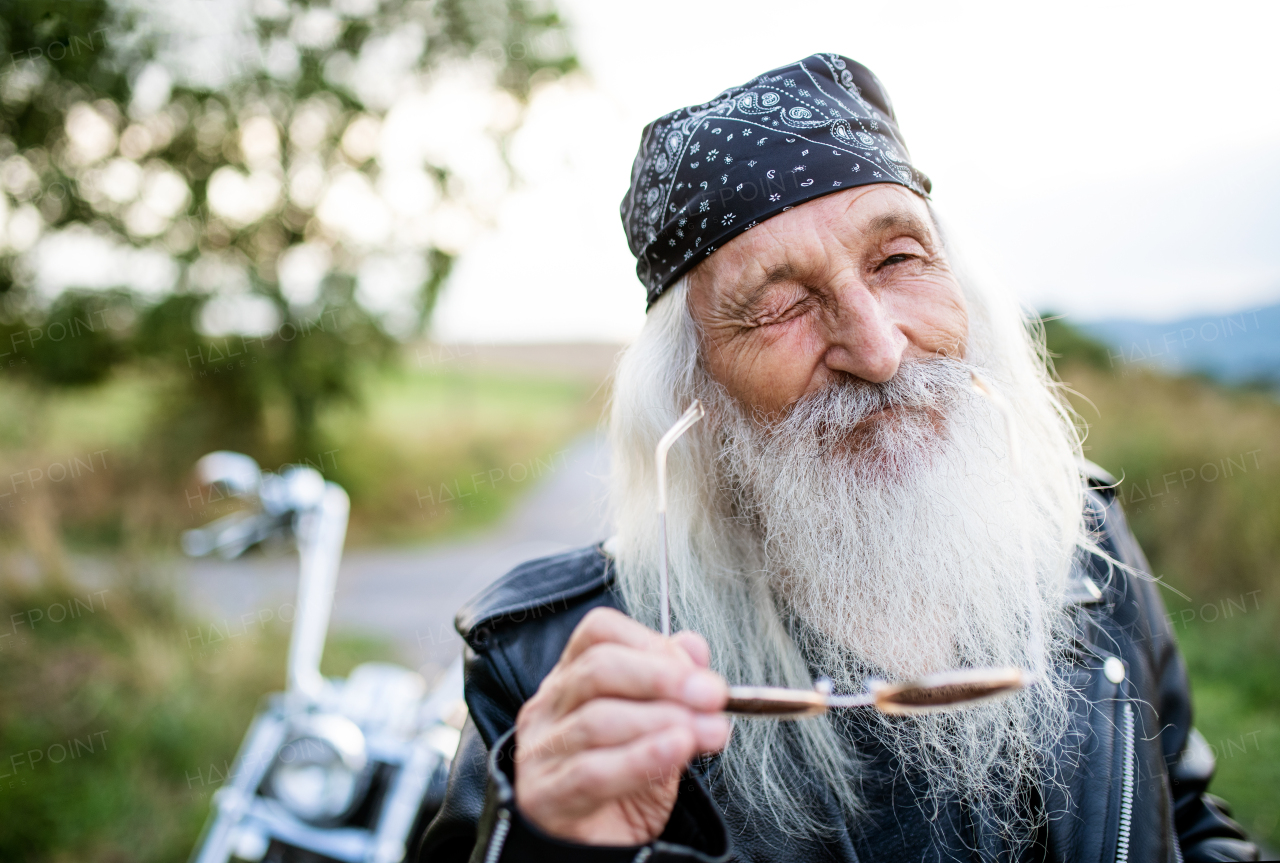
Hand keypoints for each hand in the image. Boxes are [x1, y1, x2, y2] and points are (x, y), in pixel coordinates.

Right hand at [512, 607, 730, 844]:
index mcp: (572, 680)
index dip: (651, 643)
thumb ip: (674, 689)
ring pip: (597, 719)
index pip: (599, 633)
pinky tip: (676, 750)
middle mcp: (549, 708)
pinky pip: (592, 771)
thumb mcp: (657, 731)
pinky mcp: (544, 796)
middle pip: (598, 669)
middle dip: (663, 678)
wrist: (595, 852)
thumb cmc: (622, 787)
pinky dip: (641, 757)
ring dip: (663, 720)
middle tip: (712, 694)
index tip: (696, 667)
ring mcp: (540, 751)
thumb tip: (694, 646)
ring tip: (706, 731)